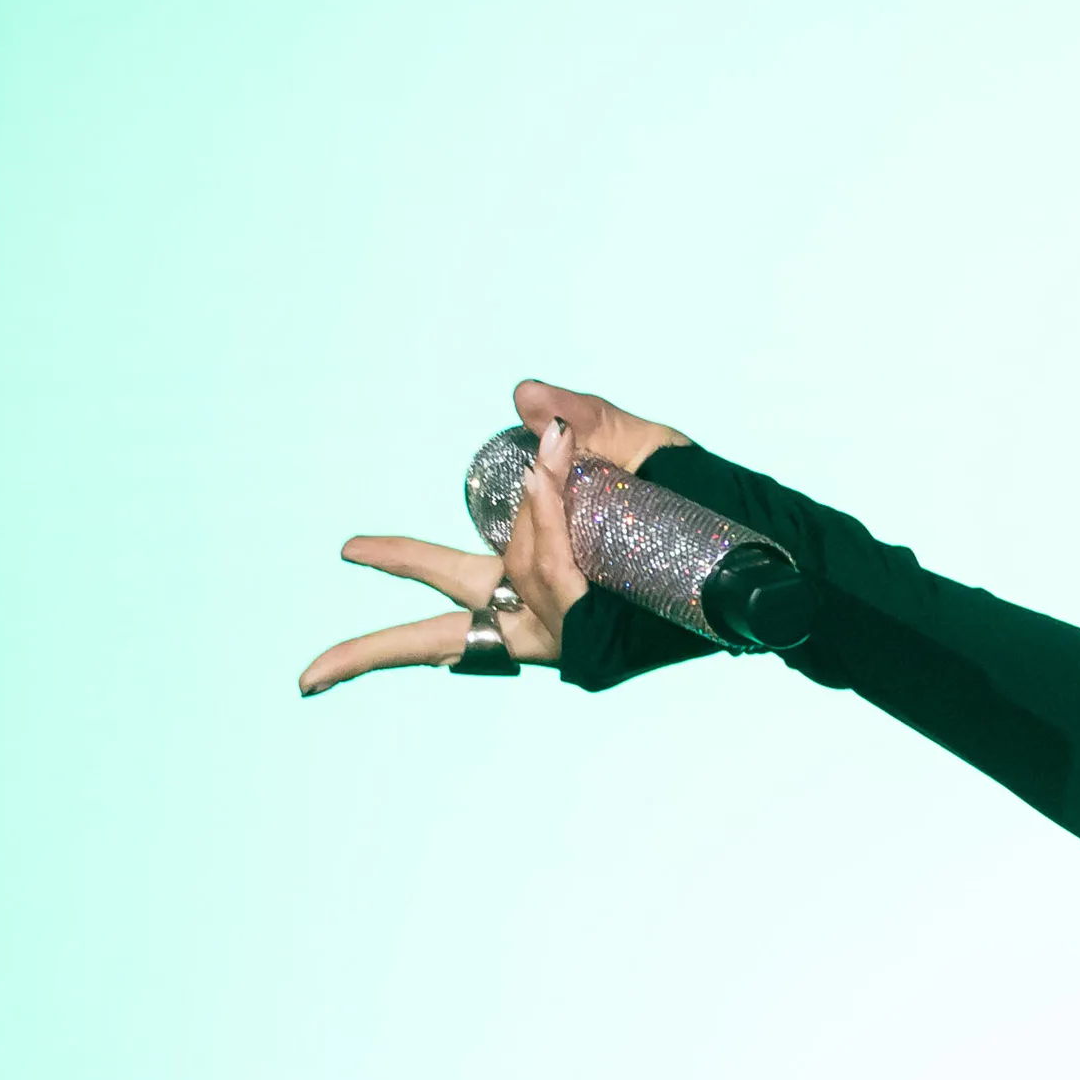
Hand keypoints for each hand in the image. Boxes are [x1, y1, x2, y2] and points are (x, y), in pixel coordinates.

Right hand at [296, 380, 689, 693]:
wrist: (776, 556)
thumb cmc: (708, 509)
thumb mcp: (641, 449)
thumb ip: (580, 420)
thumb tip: (525, 400)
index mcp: (531, 589)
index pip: (445, 594)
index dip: (389, 585)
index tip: (336, 579)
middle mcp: (539, 624)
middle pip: (439, 637)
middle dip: (370, 653)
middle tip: (303, 679)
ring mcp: (566, 637)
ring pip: (516, 569)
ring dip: (535, 507)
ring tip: (562, 453)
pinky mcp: (596, 638)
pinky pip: (554, 574)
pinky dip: (550, 517)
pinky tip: (559, 471)